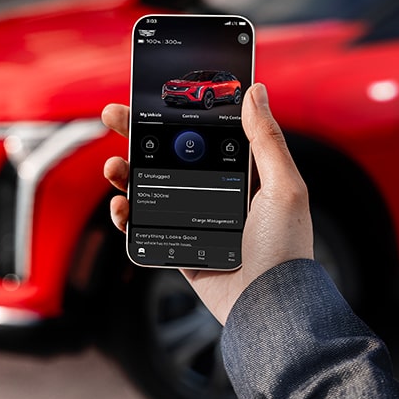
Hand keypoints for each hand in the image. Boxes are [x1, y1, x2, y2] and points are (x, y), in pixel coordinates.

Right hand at [102, 84, 312, 323]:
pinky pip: (144, 226)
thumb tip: (255, 92)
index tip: (152, 98)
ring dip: (125, 174)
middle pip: (167, 156)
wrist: (268, 306)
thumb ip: (267, 140)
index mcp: (240, 174)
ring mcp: (192, 219)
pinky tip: (121, 208)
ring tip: (114, 168)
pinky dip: (126, 215)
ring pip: (149, 187)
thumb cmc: (285, 248)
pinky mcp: (177, 247)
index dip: (176, 116)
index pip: (202, 136)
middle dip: (137, 135)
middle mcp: (213, 193)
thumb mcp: (284, 187)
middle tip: (113, 115)